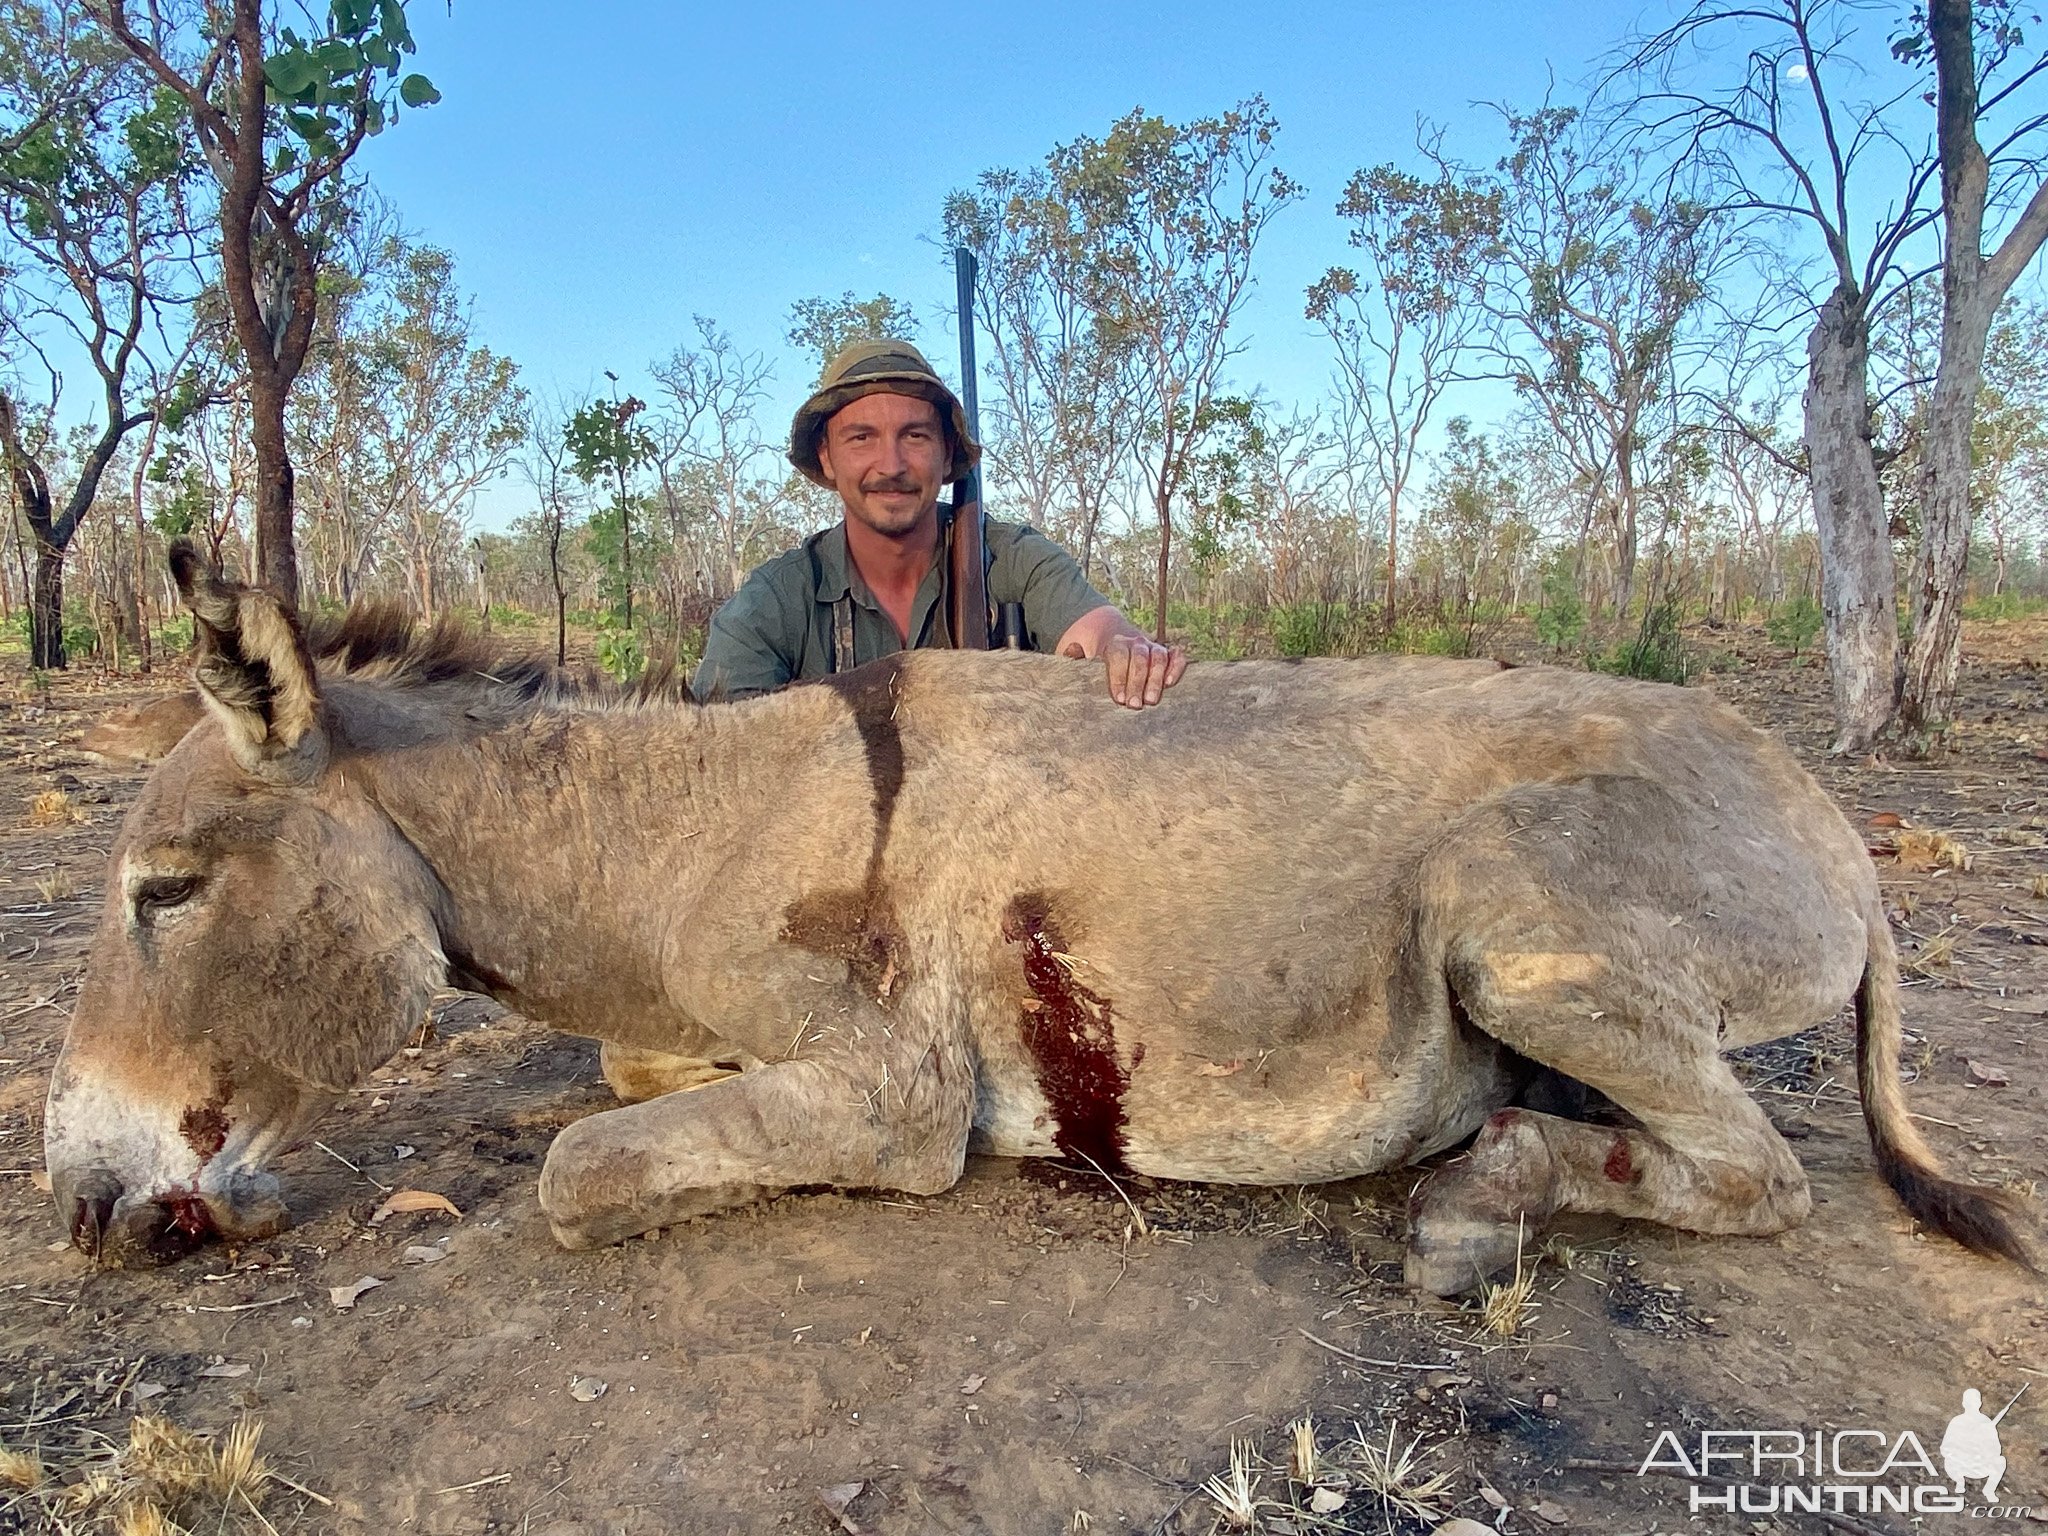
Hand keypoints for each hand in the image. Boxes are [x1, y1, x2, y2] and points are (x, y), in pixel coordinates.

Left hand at [1063, 632, 1186, 707]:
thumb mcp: (1086, 664)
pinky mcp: (1170, 655)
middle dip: (1137, 682)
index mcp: (1115, 644)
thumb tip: (1073, 648)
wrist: (1121, 653)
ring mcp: (1154, 648)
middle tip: (1134, 705)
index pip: (1119, 655)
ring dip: (1156, 679)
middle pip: (1140, 658)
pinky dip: (1176, 667)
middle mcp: (1136, 643)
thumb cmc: (1103, 669)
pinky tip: (1170, 683)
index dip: (1119, 677)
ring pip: (1158, 657)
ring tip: (1151, 700)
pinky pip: (1177, 657)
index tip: (1119, 699)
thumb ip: (1077, 657)